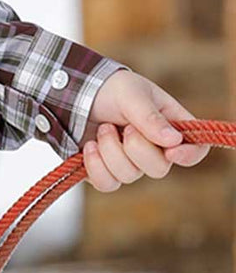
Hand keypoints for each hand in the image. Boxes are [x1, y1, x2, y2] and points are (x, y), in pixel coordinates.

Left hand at [78, 68, 208, 193]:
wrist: (76, 93)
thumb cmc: (111, 88)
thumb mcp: (131, 94)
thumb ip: (149, 117)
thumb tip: (174, 140)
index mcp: (171, 126)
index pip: (195, 149)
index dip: (189, 155)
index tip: (171, 151)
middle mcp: (155, 149)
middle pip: (160, 169)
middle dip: (137, 147)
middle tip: (124, 126)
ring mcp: (131, 162)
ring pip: (129, 176)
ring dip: (111, 149)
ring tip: (103, 127)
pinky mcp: (107, 172)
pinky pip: (107, 183)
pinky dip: (95, 165)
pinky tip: (90, 146)